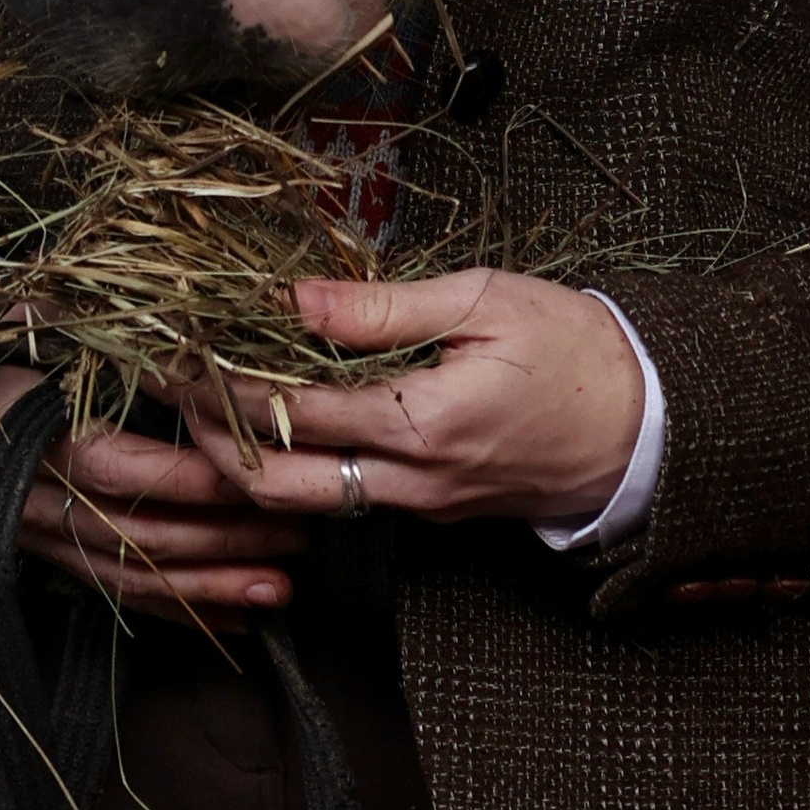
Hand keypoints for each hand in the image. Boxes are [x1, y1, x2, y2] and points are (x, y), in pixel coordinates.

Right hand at [0, 275, 306, 623]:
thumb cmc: (13, 332)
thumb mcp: (48, 314)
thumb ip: (110, 329)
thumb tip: (200, 337)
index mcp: (20, 427)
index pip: (109, 465)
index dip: (180, 477)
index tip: (251, 473)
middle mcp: (25, 495)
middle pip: (130, 533)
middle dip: (220, 539)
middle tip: (296, 530)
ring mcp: (37, 536)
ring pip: (129, 576)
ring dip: (210, 587)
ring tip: (281, 587)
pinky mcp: (49, 559)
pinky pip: (118, 596)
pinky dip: (180, 612)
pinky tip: (237, 620)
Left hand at [176, 268, 643, 530]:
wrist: (647, 426)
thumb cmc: (573, 348)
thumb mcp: (484, 301)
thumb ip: (385, 307)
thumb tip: (296, 298)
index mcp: (426, 426)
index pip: (296, 411)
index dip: (227, 378)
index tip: (177, 342)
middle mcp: (413, 484)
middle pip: (278, 485)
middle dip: (212, 441)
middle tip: (162, 389)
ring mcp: (419, 507)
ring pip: (303, 504)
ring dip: (243, 462)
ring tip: (195, 406)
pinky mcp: (429, 511)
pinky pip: (341, 500)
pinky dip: (291, 468)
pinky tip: (265, 424)